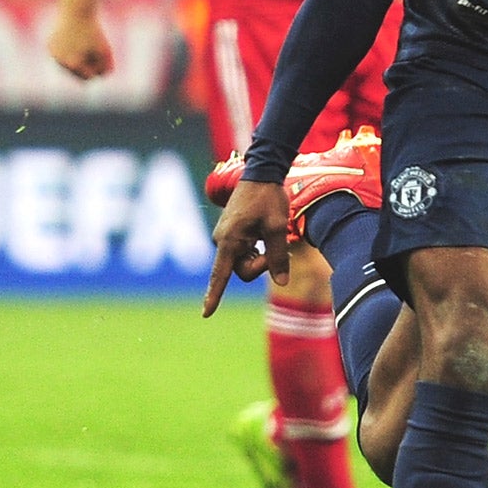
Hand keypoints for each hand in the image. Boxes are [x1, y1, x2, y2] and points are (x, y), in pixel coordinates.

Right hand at [48, 4, 113, 80]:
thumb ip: (107, 67)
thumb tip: (101, 78)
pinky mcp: (49, 46)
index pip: (88, 77)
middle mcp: (60, 61)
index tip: (101, 56)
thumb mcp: (105, 49)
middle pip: (76, 73)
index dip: (97, 69)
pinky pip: (60, 55)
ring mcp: (53, 54)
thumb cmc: (93, 30)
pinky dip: (68, 52)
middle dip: (86, 66)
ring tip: (84, 45)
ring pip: (67, 65)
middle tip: (93, 51)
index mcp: (73, 64)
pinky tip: (74, 41)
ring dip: (77, 60)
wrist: (76, 9)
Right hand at [203, 179, 289, 315]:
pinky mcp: (230, 234)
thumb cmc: (269, 198)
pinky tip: (264, 233)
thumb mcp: (278, 227)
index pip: (221, 275)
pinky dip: (256, 250)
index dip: (214, 295)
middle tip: (277, 246)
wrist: (261, 173)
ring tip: (270, 234)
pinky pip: (243, 253)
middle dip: (260, 265)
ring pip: (243, 263)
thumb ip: (278, 256)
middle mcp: (222, 240)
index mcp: (230, 240)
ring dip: (260, 256)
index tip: (206, 313)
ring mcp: (225, 237)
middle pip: (241, 271)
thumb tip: (282, 282)